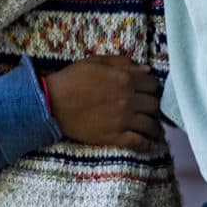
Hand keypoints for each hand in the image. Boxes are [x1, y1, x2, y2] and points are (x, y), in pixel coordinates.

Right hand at [44, 55, 162, 149]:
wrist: (52, 103)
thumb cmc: (73, 78)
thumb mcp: (97, 62)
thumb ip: (123, 63)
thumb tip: (147, 70)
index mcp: (125, 79)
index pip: (152, 84)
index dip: (151, 87)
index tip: (148, 92)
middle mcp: (128, 99)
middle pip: (154, 104)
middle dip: (153, 106)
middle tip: (149, 109)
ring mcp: (123, 120)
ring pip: (150, 124)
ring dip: (154, 126)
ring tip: (153, 128)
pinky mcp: (114, 137)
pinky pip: (138, 143)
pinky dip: (146, 144)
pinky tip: (148, 143)